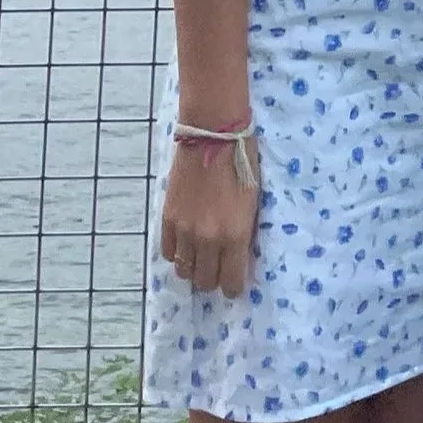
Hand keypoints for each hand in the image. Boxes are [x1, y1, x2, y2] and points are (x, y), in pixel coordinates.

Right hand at [160, 136, 260, 297]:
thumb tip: (239, 255)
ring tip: (200, 256)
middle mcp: (208, 239)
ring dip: (193, 267)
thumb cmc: (244, 163)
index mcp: (235, 235)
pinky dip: (177, 253)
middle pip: (205, 281)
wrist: (214, 135)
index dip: (232, 287)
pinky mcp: (169, 217)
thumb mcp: (254, 202)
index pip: (230, 282)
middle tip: (217, 268)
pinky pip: (168, 251)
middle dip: (213, 279)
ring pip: (184, 271)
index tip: (233, 283)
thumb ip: (244, 232)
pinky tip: (185, 243)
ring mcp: (185, 230)